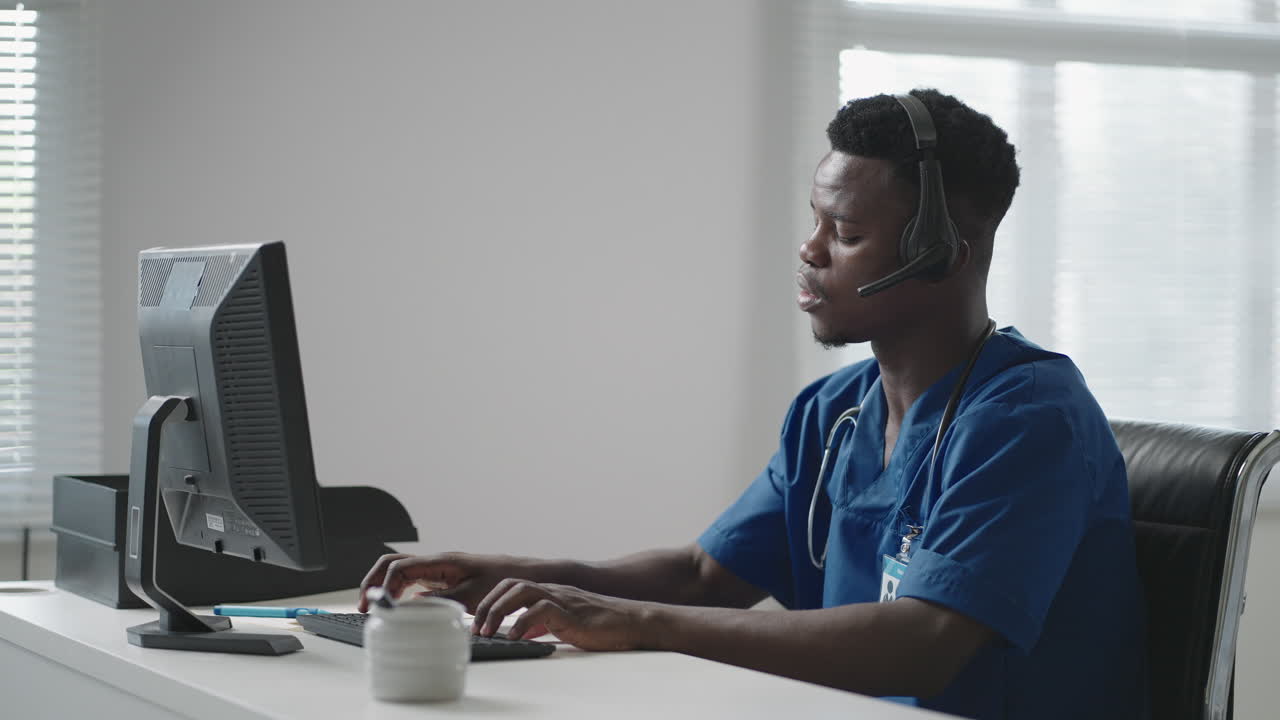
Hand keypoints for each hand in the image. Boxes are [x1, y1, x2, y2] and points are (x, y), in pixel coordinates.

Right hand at [356, 552, 533, 612]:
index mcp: (442, 561)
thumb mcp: (471, 596)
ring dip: (383, 583)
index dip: (385, 586)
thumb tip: (411, 608)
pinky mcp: (442, 576)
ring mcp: (438, 568)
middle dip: (373, 580)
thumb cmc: (502, 581)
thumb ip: (440, 601)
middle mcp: (436, 561)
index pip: (401, 568)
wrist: (522, 574)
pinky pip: (411, 578)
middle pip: (392, 563)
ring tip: (373, 605)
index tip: (380, 606)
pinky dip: (397, 588)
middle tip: (364, 605)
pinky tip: (396, 605)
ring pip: (399, 569)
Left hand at [471, 579, 652, 651]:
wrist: (631, 621)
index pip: (512, 586)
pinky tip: (514, 637)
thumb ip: (542, 622)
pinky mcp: (570, 612)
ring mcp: (561, 599)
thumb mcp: (563, 622)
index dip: (490, 600)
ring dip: (499, 611)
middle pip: (511, 584)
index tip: (477, 622)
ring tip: (489, 632)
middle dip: (487, 605)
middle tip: (476, 629)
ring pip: (522, 591)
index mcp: (549, 592)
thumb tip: (520, 630)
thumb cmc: (600, 624)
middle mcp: (552, 591)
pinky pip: (541, 610)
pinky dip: (522, 622)